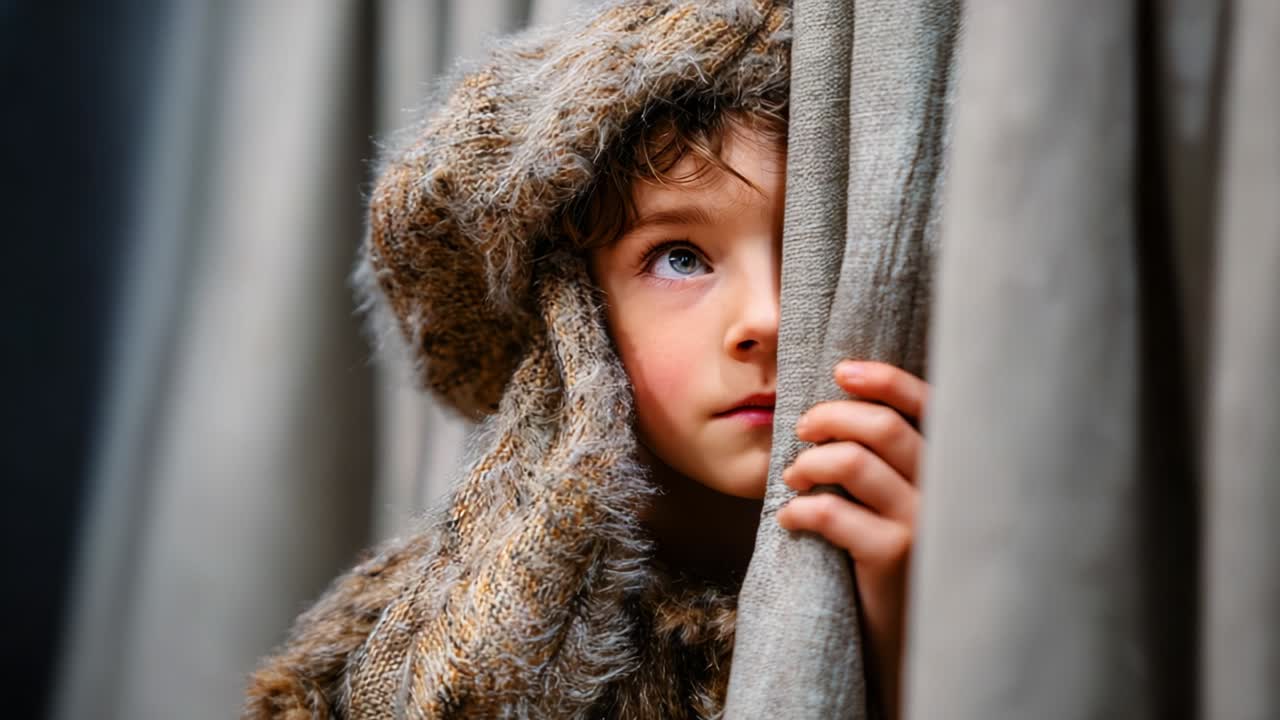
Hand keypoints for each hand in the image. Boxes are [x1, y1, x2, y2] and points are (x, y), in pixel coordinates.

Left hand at [776, 360, 927, 719]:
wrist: (921, 644)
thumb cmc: (910, 567)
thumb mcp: (914, 508)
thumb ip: (899, 464)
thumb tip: (843, 410)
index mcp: (957, 470)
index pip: (930, 404)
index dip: (885, 380)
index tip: (842, 372)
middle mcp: (949, 491)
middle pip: (883, 427)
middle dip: (830, 418)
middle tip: (802, 430)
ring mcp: (925, 524)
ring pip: (853, 461)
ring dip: (809, 463)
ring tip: (793, 478)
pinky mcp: (895, 557)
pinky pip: (832, 512)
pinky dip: (798, 510)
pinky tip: (788, 519)